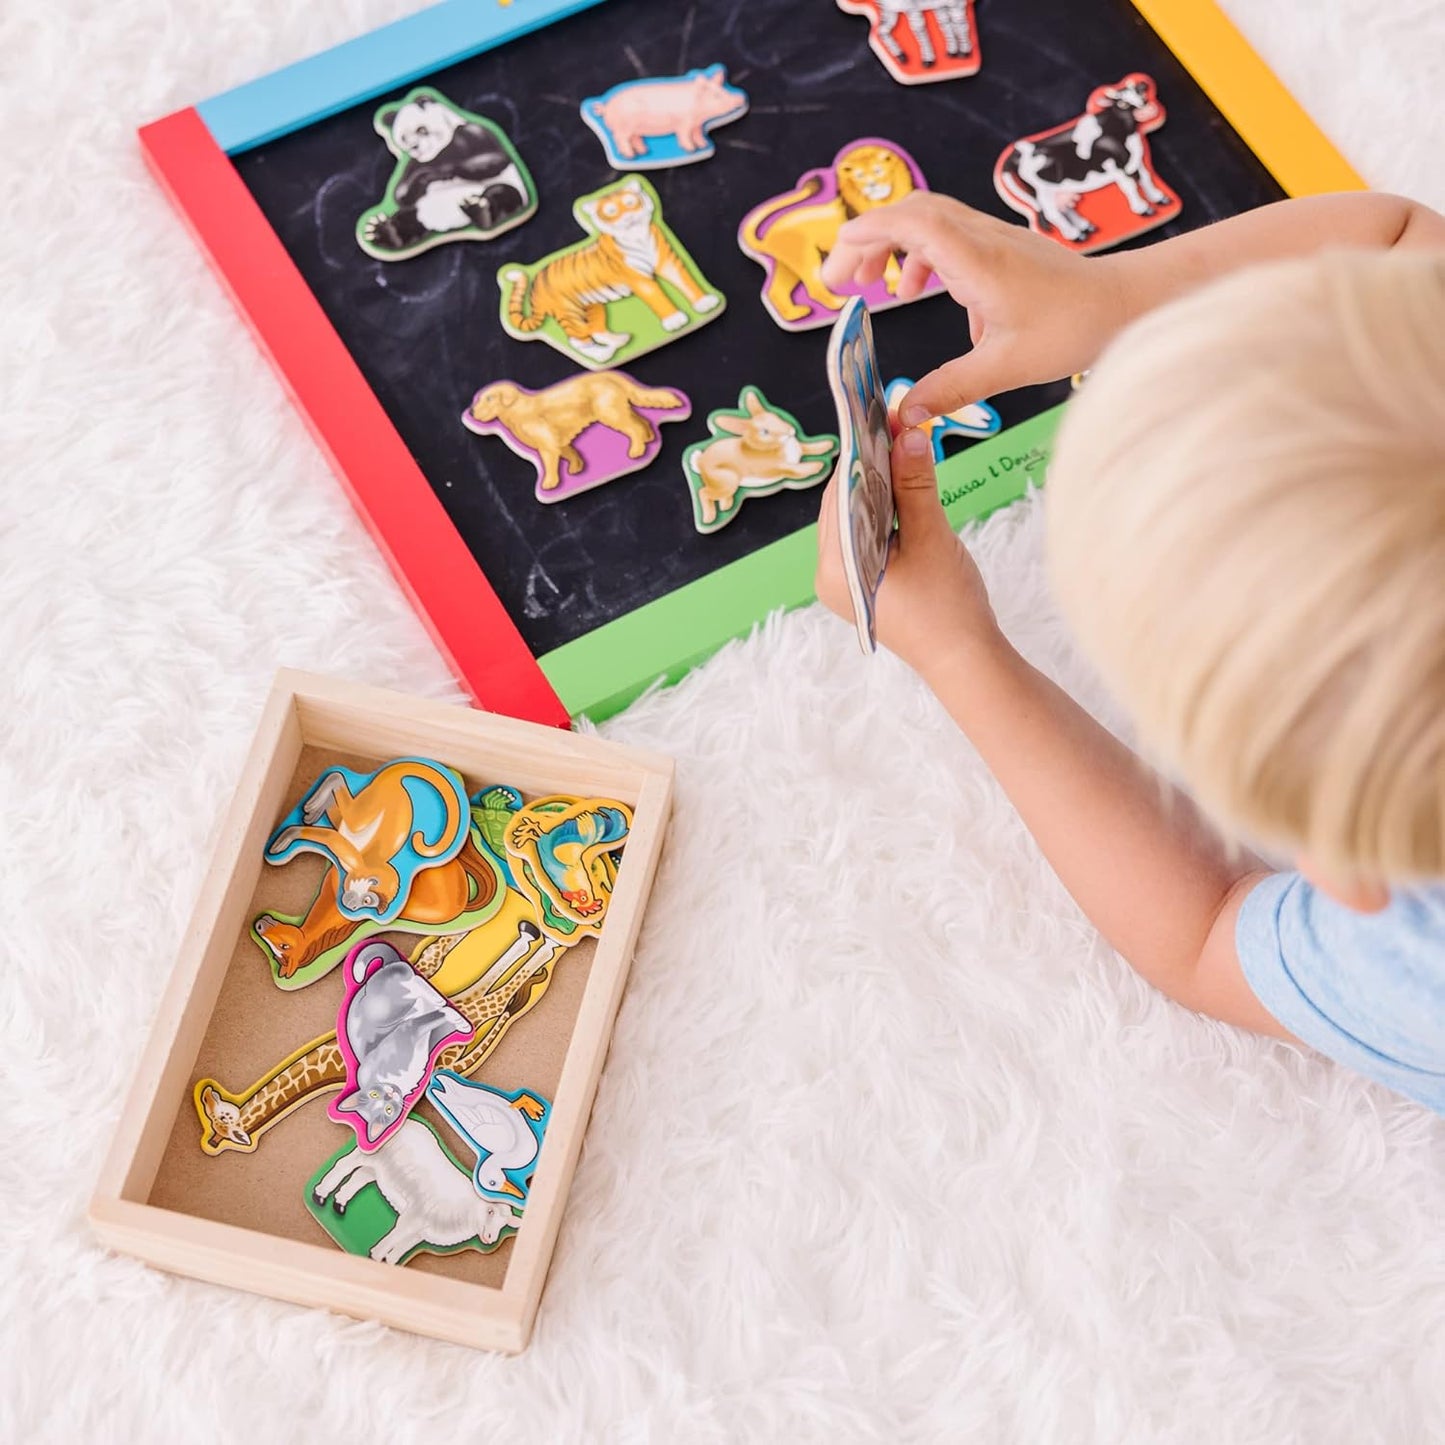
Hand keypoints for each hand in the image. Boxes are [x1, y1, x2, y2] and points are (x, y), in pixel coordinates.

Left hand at [815, 423, 1001, 680]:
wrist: (966, 661)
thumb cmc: (948, 607)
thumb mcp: (931, 535)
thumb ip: (915, 483)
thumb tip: (908, 432)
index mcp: (835, 567)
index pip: (839, 495)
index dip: (861, 454)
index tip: (880, 420)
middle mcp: (829, 576)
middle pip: (843, 506)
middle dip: (871, 469)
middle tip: (897, 430)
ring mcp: (844, 584)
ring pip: (855, 519)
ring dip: (879, 489)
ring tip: (904, 454)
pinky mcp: (864, 586)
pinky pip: (866, 538)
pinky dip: (883, 513)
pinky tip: (904, 491)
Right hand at [819, 194, 1128, 419]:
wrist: (1123, 303)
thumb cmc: (1073, 327)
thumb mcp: (1006, 366)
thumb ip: (951, 389)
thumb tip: (905, 416)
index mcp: (977, 260)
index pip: (911, 224)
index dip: (867, 235)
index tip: (838, 264)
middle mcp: (981, 239)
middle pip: (910, 214)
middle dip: (867, 240)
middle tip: (840, 282)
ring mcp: (991, 239)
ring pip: (927, 223)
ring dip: (892, 248)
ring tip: (874, 289)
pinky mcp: (999, 249)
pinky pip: (948, 238)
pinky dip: (922, 257)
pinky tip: (922, 292)